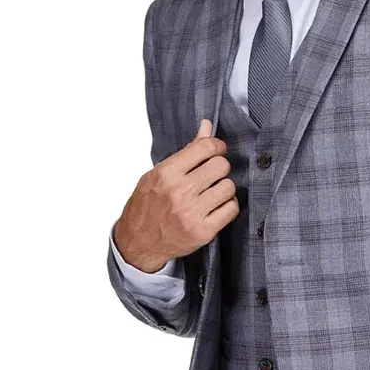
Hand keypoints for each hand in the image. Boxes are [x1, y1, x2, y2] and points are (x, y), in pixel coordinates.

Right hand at [113, 118, 239, 271]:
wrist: (138, 242)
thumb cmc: (146, 206)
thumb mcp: (158, 174)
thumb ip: (186, 152)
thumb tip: (206, 127)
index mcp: (166, 174)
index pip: (205, 148)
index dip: (217, 146)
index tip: (217, 150)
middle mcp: (179, 192)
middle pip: (221, 166)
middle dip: (220, 167)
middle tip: (213, 174)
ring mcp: (191, 213)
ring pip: (229, 187)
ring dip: (224, 187)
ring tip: (213, 191)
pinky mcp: (203, 231)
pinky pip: (231, 209)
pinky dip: (227, 206)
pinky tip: (216, 206)